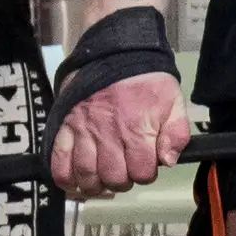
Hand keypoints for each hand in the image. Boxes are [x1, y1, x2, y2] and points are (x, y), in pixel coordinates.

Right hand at [52, 71, 188, 196]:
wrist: (113, 51)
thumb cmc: (145, 78)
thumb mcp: (173, 101)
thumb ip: (177, 133)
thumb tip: (168, 160)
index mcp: (136, 128)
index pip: (142, 173)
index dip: (146, 174)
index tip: (145, 166)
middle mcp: (108, 133)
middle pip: (113, 178)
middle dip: (123, 181)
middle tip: (125, 172)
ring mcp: (83, 130)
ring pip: (86, 175)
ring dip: (96, 184)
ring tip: (104, 178)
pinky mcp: (65, 126)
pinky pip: (58, 161)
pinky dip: (65, 178)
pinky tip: (76, 181)